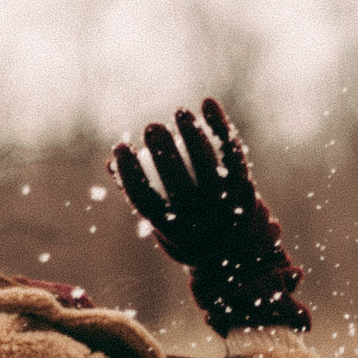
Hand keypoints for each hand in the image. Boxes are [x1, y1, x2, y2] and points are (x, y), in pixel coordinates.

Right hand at [111, 100, 309, 334]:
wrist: (240, 254)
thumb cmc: (191, 231)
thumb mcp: (164, 221)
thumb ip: (141, 193)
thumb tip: (112, 162)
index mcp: (173, 231)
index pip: (146, 201)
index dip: (130, 174)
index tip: (120, 147)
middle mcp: (199, 221)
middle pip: (178, 183)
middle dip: (163, 153)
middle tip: (151, 128)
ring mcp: (225, 206)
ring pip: (208, 166)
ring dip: (193, 136)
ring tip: (179, 113)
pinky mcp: (245, 188)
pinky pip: (232, 153)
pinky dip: (220, 126)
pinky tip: (207, 103)